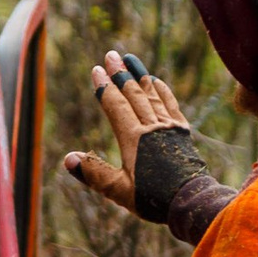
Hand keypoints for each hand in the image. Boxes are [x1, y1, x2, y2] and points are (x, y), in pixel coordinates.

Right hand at [64, 49, 192, 214]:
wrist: (190, 201)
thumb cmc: (152, 199)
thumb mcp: (118, 190)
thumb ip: (94, 173)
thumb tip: (68, 159)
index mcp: (133, 140)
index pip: (116, 106)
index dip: (105, 87)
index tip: (97, 70)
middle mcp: (151, 128)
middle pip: (133, 94)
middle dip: (121, 73)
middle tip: (111, 55)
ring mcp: (168, 128)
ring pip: (151, 95)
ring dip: (140, 76)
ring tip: (130, 59)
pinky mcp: (182, 132)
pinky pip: (170, 105)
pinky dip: (162, 91)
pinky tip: (156, 81)